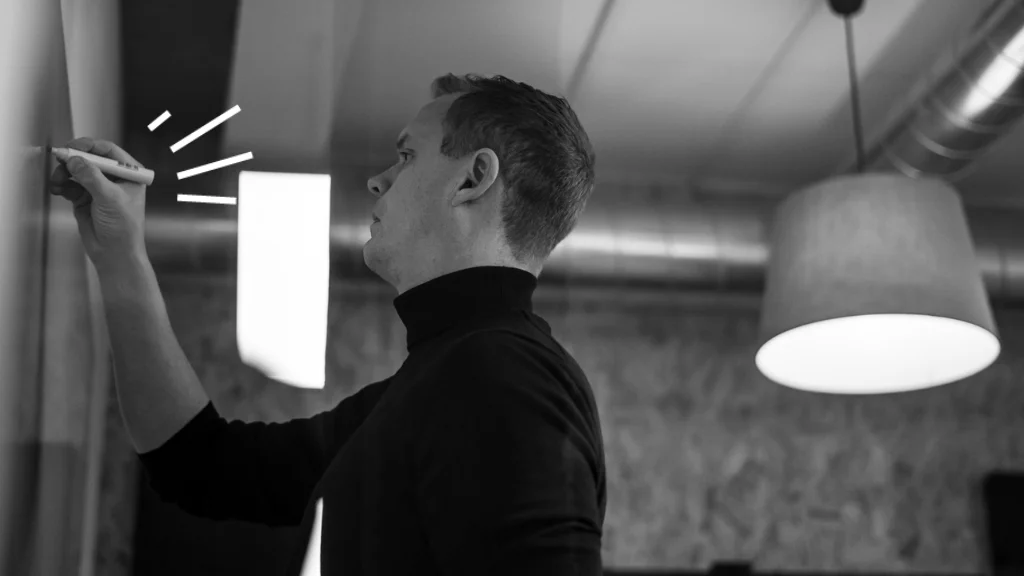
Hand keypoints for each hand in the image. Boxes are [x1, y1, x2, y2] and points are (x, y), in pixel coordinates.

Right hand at [48, 138, 148, 267]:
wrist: (114, 254)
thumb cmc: (123, 228)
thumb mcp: (110, 198)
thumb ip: (91, 177)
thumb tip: (75, 159)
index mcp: (130, 174)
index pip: (109, 151)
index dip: (89, 146)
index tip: (72, 147)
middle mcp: (115, 178)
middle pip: (90, 158)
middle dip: (73, 160)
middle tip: (59, 161)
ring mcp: (99, 188)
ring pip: (77, 171)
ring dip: (64, 173)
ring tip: (57, 181)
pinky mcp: (85, 198)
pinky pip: (70, 185)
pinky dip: (62, 185)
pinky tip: (58, 189)